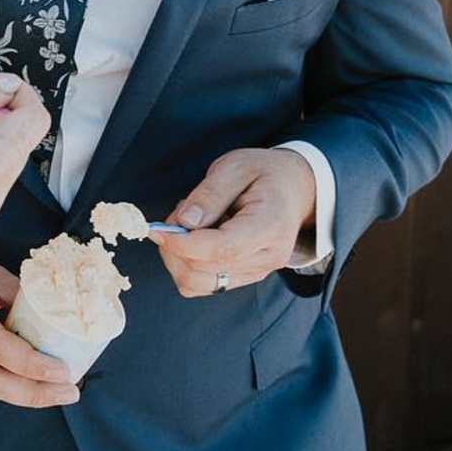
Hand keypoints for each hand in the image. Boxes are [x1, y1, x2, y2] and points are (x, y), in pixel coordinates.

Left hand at [155, 147, 316, 297]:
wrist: (294, 188)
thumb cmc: (265, 173)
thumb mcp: (236, 166)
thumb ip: (211, 193)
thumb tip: (185, 221)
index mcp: (270, 226)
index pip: (221, 249)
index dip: (182, 243)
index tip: (157, 229)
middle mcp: (268, 257)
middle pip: (204, 270)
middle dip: (175, 246)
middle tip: (176, 214)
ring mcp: (258, 271)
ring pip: (199, 283)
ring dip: (178, 258)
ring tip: (188, 225)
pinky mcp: (246, 276)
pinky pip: (204, 284)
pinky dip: (188, 264)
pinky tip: (196, 239)